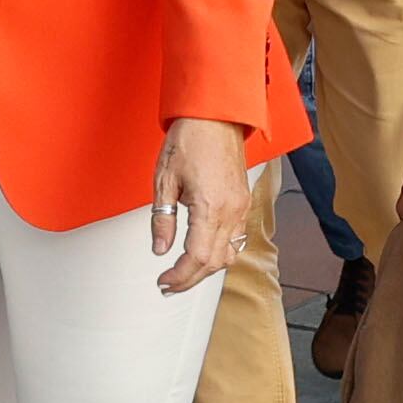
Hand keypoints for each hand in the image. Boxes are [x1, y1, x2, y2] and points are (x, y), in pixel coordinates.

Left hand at [151, 117, 247, 294]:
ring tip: (183, 274)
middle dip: (190, 279)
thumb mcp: (164, 180)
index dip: (179, 276)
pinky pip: (236, 239)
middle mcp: (231, 212)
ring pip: (229, 255)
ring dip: (206, 270)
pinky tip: (202, 254)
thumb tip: (159, 249)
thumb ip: (162, 219)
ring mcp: (241, 208)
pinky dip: (220, 253)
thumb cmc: (190, 140)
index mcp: (210, 207)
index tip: (163, 281)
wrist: (215, 116)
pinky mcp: (243, 203)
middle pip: (215, 263)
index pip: (198, 257)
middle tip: (168, 285)